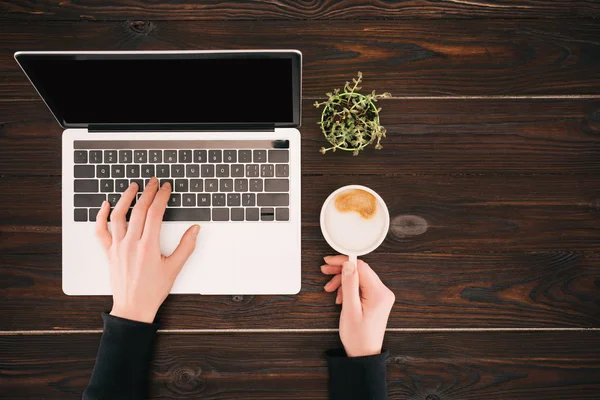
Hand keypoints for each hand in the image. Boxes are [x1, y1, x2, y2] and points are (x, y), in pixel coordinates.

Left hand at [95, 178, 199, 322]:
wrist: (133, 307)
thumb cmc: (153, 290)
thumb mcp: (174, 269)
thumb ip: (186, 247)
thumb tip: (195, 229)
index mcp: (148, 246)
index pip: (155, 213)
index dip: (161, 197)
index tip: (166, 188)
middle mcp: (131, 244)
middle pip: (139, 210)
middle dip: (147, 192)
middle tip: (153, 182)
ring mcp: (117, 247)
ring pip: (118, 215)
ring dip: (125, 198)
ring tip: (133, 187)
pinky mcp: (109, 252)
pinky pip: (101, 230)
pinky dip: (101, 216)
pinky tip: (106, 205)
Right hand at [322, 255, 394, 356]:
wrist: (364, 354)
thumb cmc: (357, 337)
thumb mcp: (350, 309)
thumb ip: (349, 285)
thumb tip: (348, 264)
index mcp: (379, 293)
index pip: (361, 267)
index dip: (344, 261)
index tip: (329, 262)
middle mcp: (383, 292)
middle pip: (360, 271)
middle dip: (341, 271)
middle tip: (325, 271)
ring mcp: (381, 296)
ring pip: (359, 278)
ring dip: (343, 280)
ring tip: (330, 288)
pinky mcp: (376, 300)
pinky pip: (361, 286)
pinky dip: (349, 288)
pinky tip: (340, 296)